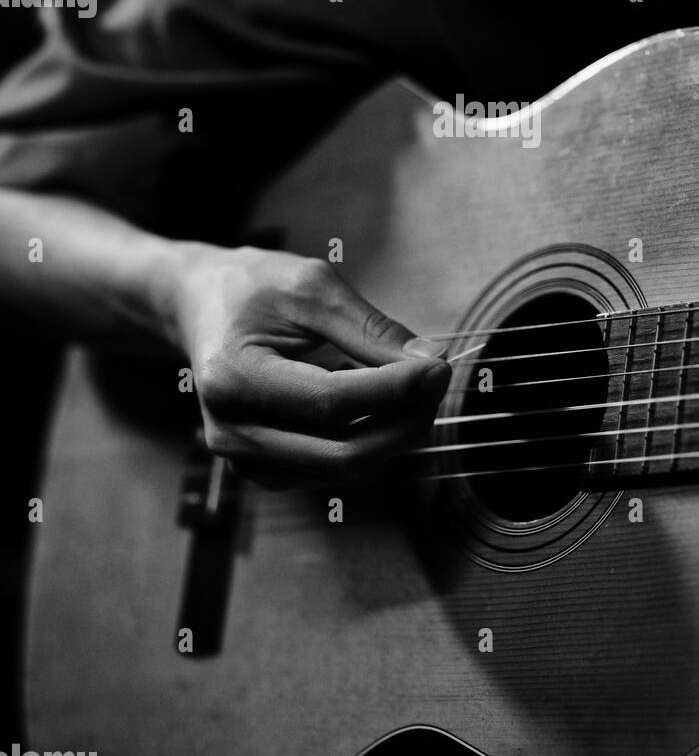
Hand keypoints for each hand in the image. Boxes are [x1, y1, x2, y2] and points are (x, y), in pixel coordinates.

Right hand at [172, 244, 449, 485]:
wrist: (201, 306)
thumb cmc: (252, 288)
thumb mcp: (311, 286)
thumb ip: (370, 328)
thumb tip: (429, 362)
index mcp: (232, 379)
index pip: (331, 403)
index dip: (394, 389)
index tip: (439, 365)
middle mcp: (231, 431)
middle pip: (343, 453)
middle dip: (404, 422)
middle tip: (437, 380)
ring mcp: (244, 458)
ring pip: (345, 468)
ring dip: (393, 432)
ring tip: (413, 385)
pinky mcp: (264, 468)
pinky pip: (333, 468)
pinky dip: (368, 438)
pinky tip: (378, 401)